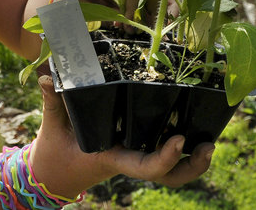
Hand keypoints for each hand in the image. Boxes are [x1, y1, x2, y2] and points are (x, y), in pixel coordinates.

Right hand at [29, 76, 213, 197]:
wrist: (53, 172)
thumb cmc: (55, 150)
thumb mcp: (53, 126)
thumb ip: (53, 101)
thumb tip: (47, 78)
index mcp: (114, 158)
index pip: (145, 166)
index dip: (165, 157)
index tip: (179, 138)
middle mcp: (129, 159)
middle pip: (168, 176)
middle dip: (191, 167)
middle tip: (207, 145)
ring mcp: (134, 155)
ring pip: (170, 169)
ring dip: (192, 160)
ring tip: (208, 140)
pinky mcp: (134, 147)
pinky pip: (160, 149)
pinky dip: (179, 145)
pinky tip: (190, 122)